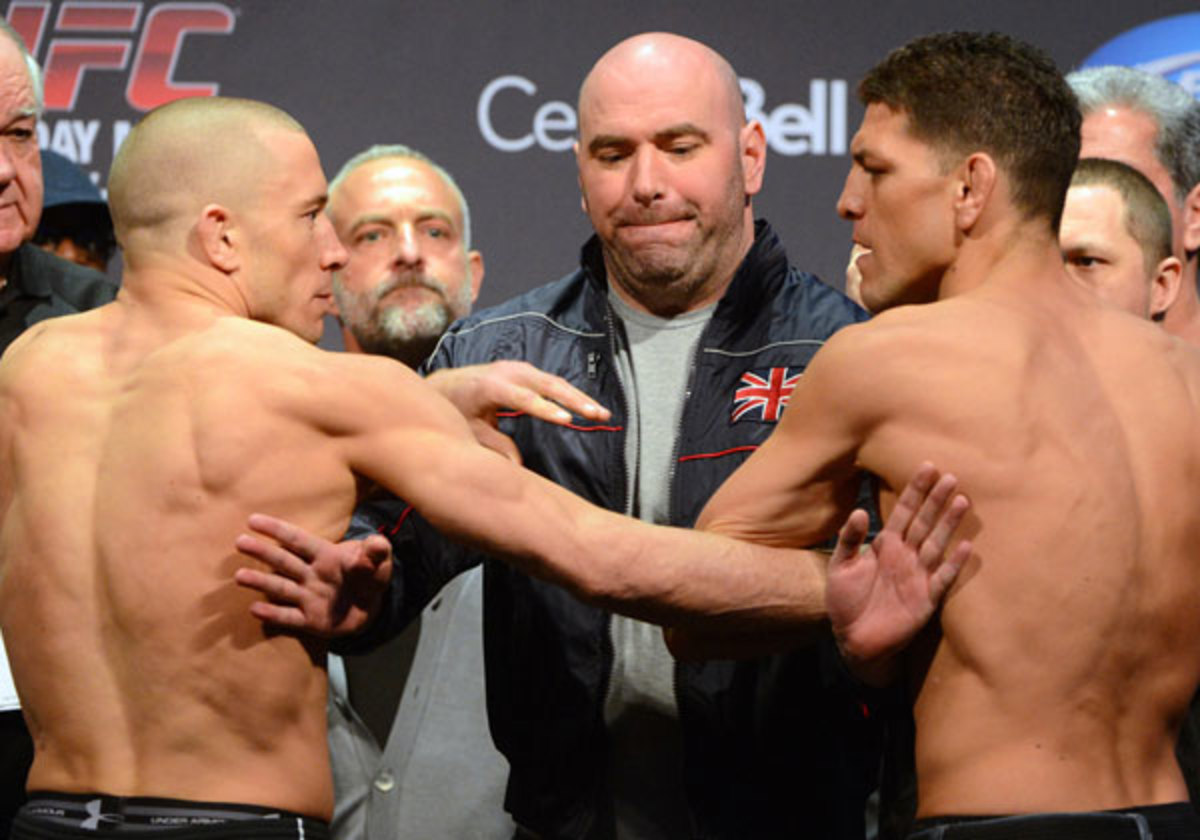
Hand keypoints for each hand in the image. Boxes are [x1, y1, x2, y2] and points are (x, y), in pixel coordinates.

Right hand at [233, 514, 392, 637]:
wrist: (370, 606)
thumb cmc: (370, 575)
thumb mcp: (379, 561)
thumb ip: (377, 551)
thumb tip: (378, 542)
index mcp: (325, 555)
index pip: (298, 540)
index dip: (277, 529)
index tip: (252, 520)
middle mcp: (310, 574)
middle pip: (284, 561)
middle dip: (263, 552)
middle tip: (240, 542)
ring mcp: (308, 597)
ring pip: (281, 588)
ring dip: (261, 582)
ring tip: (240, 576)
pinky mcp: (310, 620)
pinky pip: (289, 617)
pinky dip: (273, 614)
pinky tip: (255, 609)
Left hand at [425, 361, 609, 461]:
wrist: (445, 385)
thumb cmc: (456, 410)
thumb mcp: (471, 432)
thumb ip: (495, 448)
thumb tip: (518, 470)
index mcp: (489, 386)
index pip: (523, 398)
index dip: (546, 409)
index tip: (567, 420)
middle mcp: (506, 372)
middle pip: (547, 385)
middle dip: (575, 400)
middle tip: (598, 415)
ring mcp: (517, 368)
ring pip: (553, 381)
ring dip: (579, 397)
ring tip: (601, 413)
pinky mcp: (524, 370)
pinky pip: (550, 381)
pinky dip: (569, 393)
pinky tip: (586, 406)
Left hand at [826, 462, 971, 684]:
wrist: (853, 639)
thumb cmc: (845, 601)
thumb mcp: (840, 566)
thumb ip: (849, 539)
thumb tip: (859, 511)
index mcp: (886, 545)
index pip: (903, 511)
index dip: (915, 490)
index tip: (927, 466)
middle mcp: (905, 556)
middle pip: (924, 522)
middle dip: (936, 500)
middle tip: (951, 476)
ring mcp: (918, 576)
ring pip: (936, 543)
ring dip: (948, 524)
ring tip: (961, 501)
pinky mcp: (926, 599)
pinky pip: (942, 578)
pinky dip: (953, 563)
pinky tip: (966, 546)